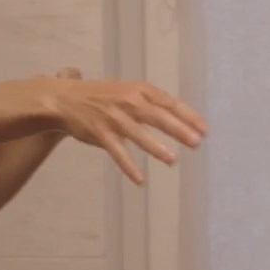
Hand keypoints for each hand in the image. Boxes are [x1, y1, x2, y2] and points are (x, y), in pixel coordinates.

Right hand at [37, 74, 207, 185]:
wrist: (63, 99)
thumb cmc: (102, 97)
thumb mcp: (129, 92)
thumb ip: (152, 103)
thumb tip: (183, 120)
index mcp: (139, 90)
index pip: (170, 102)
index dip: (189, 116)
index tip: (205, 130)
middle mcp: (128, 101)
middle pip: (158, 116)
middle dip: (179, 130)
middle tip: (197, 143)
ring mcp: (113, 117)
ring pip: (138, 134)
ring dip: (156, 148)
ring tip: (172, 160)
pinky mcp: (99, 133)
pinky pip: (117, 152)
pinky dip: (128, 166)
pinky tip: (140, 180)